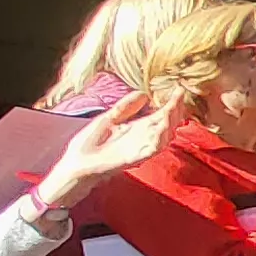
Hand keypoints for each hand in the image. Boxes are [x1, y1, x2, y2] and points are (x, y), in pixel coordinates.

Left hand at [34, 93, 172, 210]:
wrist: (75, 166)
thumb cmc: (88, 145)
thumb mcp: (107, 119)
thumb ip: (126, 107)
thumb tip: (145, 94)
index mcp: (137, 128)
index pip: (160, 114)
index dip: (171, 103)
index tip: (180, 90)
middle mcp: (142, 139)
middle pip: (166, 125)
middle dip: (174, 112)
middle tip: (180, 97)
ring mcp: (138, 150)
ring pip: (162, 137)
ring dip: (169, 124)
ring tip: (173, 109)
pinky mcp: (130, 159)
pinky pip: (149, 151)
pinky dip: (157, 141)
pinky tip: (161, 129)